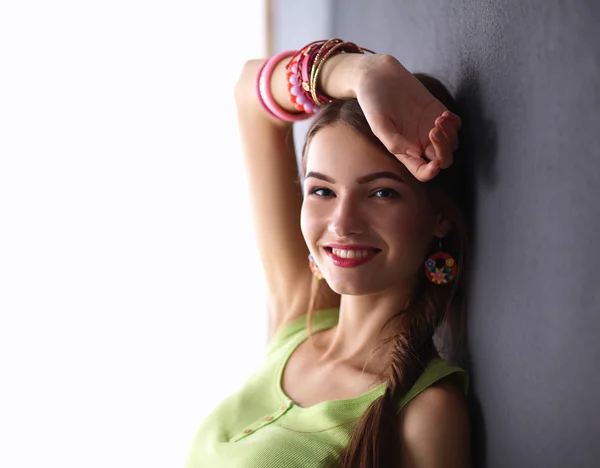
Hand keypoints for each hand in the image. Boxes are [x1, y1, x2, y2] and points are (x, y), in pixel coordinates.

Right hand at [355, 54, 461, 181]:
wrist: (378, 76)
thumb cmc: (373, 101)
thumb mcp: (378, 123)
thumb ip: (394, 141)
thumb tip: (415, 154)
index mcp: (404, 150)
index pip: (421, 171)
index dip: (430, 172)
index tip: (434, 164)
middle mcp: (418, 142)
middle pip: (441, 159)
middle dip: (443, 151)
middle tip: (434, 131)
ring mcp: (429, 127)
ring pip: (451, 143)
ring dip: (449, 135)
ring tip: (438, 119)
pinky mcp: (437, 112)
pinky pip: (455, 125)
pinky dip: (454, 124)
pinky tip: (443, 115)